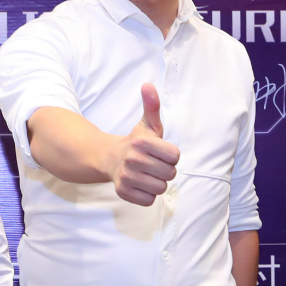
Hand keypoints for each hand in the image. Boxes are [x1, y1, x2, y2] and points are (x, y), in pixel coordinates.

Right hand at [111, 84, 180, 205]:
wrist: (109, 158)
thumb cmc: (136, 143)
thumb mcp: (147, 124)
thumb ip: (152, 106)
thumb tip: (148, 85)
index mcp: (142, 142)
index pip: (175, 156)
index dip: (170, 156)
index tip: (160, 152)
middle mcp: (133, 159)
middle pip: (170, 174)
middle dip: (165, 170)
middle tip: (153, 165)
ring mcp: (126, 176)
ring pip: (160, 188)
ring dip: (157, 183)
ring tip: (147, 174)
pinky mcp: (122, 192)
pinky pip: (149, 200)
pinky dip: (147, 195)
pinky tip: (140, 184)